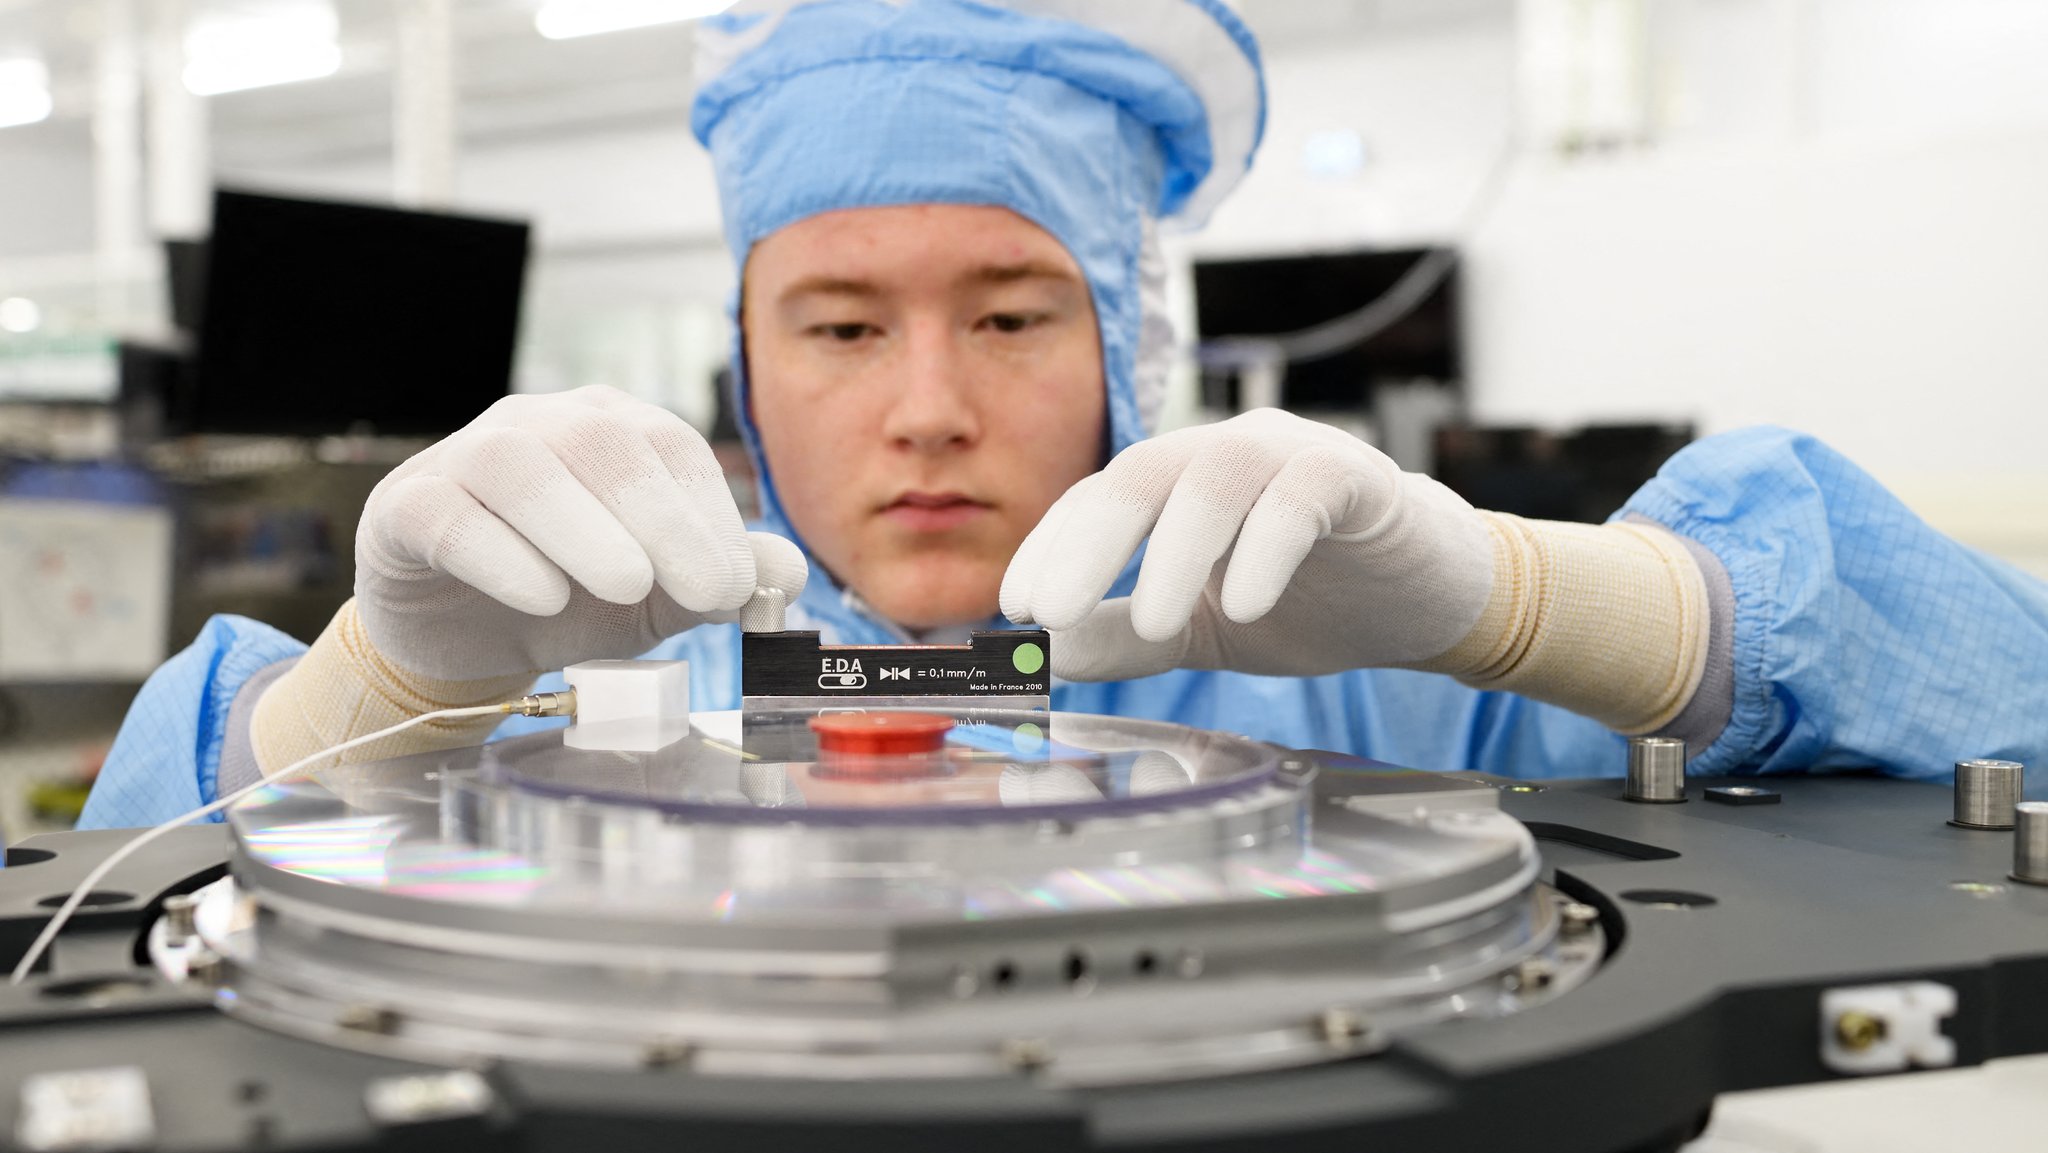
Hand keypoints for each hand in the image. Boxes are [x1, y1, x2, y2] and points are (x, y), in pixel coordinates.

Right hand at [355, 385, 805, 679]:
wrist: (465, 641)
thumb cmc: (569, 600)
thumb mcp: (657, 597)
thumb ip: (719, 580)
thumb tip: (790, 570)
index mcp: (611, 430)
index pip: (670, 447)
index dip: (709, 513)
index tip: (734, 583)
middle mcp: (538, 426)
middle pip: (601, 443)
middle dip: (661, 519)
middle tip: (700, 591)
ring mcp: (464, 459)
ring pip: (519, 465)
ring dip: (583, 527)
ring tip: (628, 587)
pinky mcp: (405, 509)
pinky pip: (448, 514)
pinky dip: (500, 553)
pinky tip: (544, 595)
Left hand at [1000, 408, 1493, 680]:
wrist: (1426, 599)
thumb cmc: (1309, 602)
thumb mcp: (1200, 631)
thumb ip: (1124, 637)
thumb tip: (1043, 658)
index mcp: (1181, 483)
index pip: (1098, 497)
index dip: (1051, 545)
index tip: (1015, 607)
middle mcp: (1227, 453)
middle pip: (1142, 473)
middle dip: (1088, 543)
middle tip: (1051, 612)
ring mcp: (1293, 455)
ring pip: (1218, 477)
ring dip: (1177, 549)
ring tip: (1155, 623)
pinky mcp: (1358, 477)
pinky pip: (1302, 496)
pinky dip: (1266, 547)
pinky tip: (1245, 605)